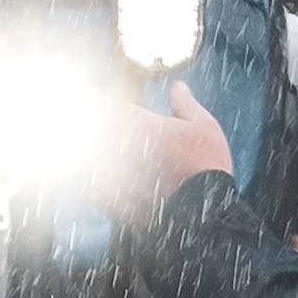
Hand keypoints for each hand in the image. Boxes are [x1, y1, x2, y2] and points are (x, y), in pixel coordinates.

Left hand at [95, 82, 237, 220]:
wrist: (208, 211)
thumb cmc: (208, 165)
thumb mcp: (203, 126)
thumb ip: (185, 104)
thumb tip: (178, 86)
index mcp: (145, 127)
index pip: (110, 109)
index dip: (105, 109)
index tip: (103, 109)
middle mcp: (127, 150)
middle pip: (94, 136)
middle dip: (94, 134)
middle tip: (90, 133)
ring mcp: (120, 177)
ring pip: (91, 164)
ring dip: (93, 161)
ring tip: (99, 161)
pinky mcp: (119, 202)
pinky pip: (95, 192)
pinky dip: (96, 188)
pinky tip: (102, 186)